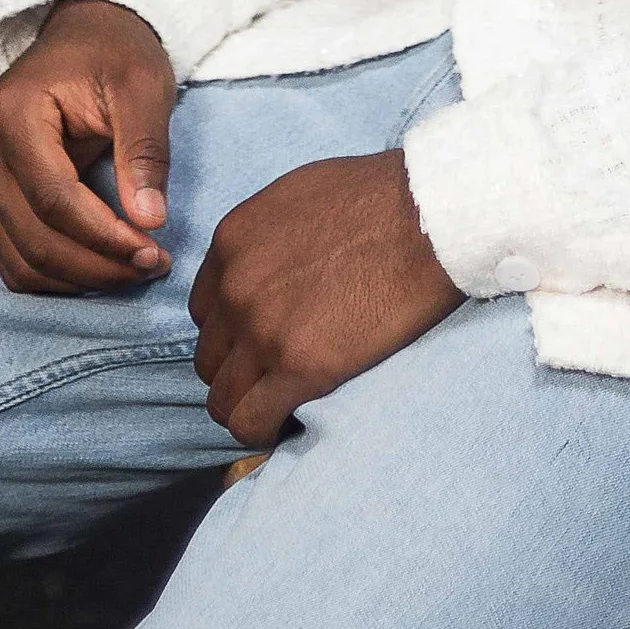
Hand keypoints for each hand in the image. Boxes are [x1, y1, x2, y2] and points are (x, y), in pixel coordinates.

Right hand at [0, 0, 176, 295]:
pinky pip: (15, 258)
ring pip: (20, 260)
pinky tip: (102, 266)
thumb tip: (149, 221)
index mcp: (12, 114)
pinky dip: (57, 275)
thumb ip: (144, 150)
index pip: (54, 199)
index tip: (155, 251)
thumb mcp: (142, 86)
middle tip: (154, 265)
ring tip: (133, 269)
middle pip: (33, 238)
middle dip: (97, 265)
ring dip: (78, 279)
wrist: (84, 35)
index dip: (104, 237)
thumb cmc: (114, 54)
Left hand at [189, 150, 462, 443]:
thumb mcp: (295, 198)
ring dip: (249, 405)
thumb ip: (263, 239)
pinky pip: (251, 422)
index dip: (232, 332)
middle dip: (238, 371)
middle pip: (210, 358)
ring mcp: (261, 331)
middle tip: (274, 376)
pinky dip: (264, 431)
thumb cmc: (376, 197)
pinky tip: (286, 424)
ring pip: (223, 399)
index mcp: (232, 243)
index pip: (203, 312)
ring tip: (281, 405)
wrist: (426, 218)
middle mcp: (234, 288)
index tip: (258, 342)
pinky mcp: (298, 367)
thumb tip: (265, 266)